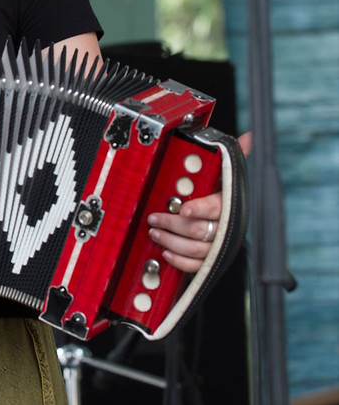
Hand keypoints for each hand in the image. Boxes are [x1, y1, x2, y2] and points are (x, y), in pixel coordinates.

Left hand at [147, 130, 251, 272]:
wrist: (234, 222)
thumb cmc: (226, 195)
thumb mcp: (230, 175)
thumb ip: (236, 157)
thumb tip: (249, 137)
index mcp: (229, 206)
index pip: (215, 208)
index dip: (198, 209)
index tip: (182, 208)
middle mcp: (225, 229)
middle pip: (199, 230)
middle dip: (172, 224)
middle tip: (154, 216)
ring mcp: (218, 247)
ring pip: (195, 249)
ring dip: (171, 241)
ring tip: (154, 231)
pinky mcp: (210, 261)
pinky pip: (196, 267)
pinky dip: (179, 262)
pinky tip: (165, 252)